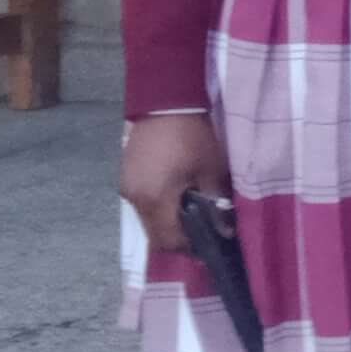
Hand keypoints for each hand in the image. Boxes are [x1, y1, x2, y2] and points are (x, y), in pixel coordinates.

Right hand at [119, 112, 230, 251]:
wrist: (165, 103)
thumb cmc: (194, 137)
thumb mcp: (212, 170)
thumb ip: (217, 203)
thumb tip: (225, 231)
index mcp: (155, 199)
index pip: (168, 240)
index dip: (189, 248)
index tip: (209, 245)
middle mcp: (135, 199)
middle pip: (155, 235)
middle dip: (178, 239)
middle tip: (202, 233)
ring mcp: (127, 188)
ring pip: (147, 221)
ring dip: (167, 224)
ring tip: (191, 215)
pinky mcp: (125, 177)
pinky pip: (142, 204)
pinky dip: (158, 209)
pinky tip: (176, 199)